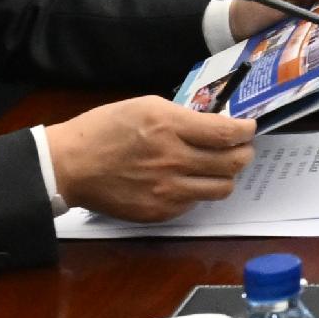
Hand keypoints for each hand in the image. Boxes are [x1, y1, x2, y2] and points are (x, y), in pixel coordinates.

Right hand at [46, 96, 255, 216]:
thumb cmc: (105, 129)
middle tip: (240, 149)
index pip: (227, 134)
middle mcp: (173, 159)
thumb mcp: (146, 106)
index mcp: (170, 126)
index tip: (249, 129)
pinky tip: (187, 181)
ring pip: (222, 188)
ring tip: (217, 168)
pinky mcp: (158, 211)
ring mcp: (167, 189)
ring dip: (226, 176)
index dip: (246, 131)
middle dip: (243, 153)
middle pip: (232, 163)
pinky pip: (194, 203)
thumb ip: (183, 117)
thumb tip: (214, 126)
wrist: (70, 165)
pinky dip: (197, 191)